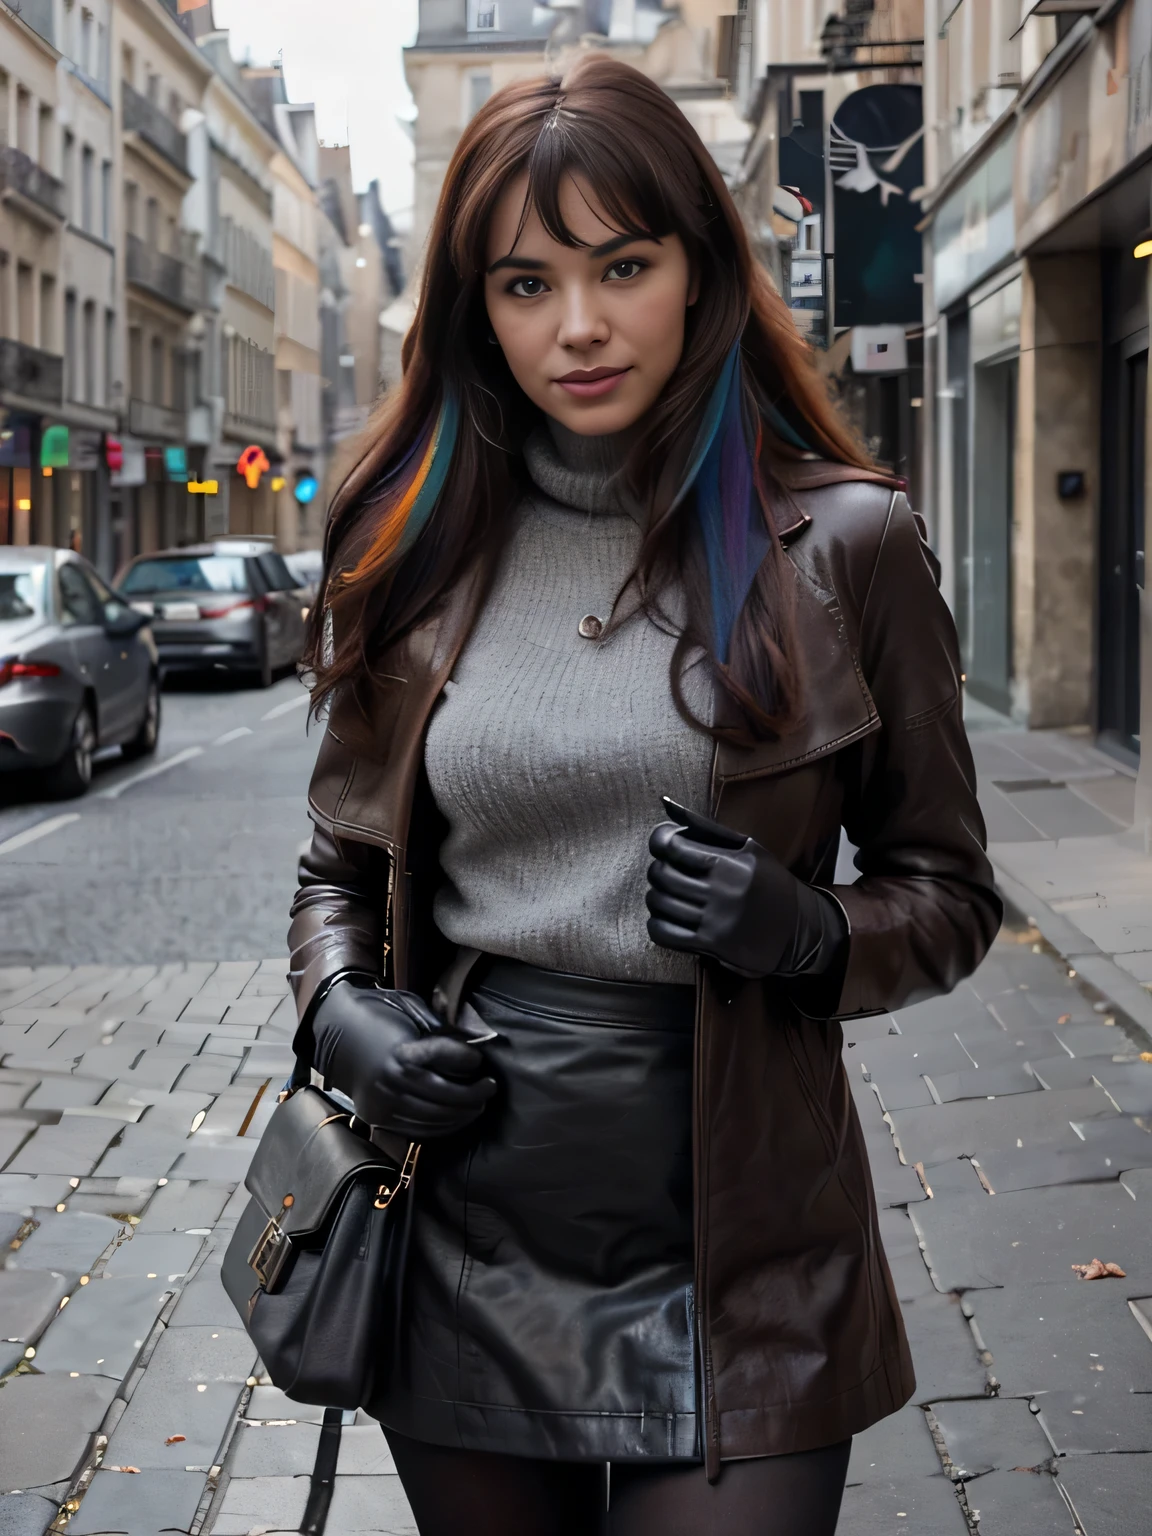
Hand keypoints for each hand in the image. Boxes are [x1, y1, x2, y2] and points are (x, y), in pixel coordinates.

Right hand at [309, 977, 496, 1137]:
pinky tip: (453, 1117)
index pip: (449, 1061)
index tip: (480, 1061)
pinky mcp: (378, 1116)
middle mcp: (394, 1081)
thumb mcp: (411, 1009)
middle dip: (474, 1095)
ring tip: (477, 1104)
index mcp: (403, 1052)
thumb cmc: (378, 1014)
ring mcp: (385, 1102)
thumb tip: (474, 1045)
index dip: (470, 1061)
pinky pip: (417, 1129)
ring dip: (461, 1114)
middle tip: (489, 1088)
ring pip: (435, 1118)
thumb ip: (440, 1030)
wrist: (333, 1029)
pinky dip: (440, 1126)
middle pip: (447, 1096)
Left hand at [646, 803, 845, 979]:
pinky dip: (657, 924)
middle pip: (662, 875)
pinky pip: (664, 933)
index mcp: (730, 863)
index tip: (665, 845)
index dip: (660, 842)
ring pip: (660, 903)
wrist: (799, 928)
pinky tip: (668, 917)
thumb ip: (708, 829)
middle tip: (666, 871)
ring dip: (657, 896)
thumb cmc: (770, 882)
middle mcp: (722, 891)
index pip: (672, 846)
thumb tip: (668, 807)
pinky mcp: (711, 944)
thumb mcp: (749, 848)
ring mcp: (716, 920)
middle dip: (658, 870)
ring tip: (669, 894)